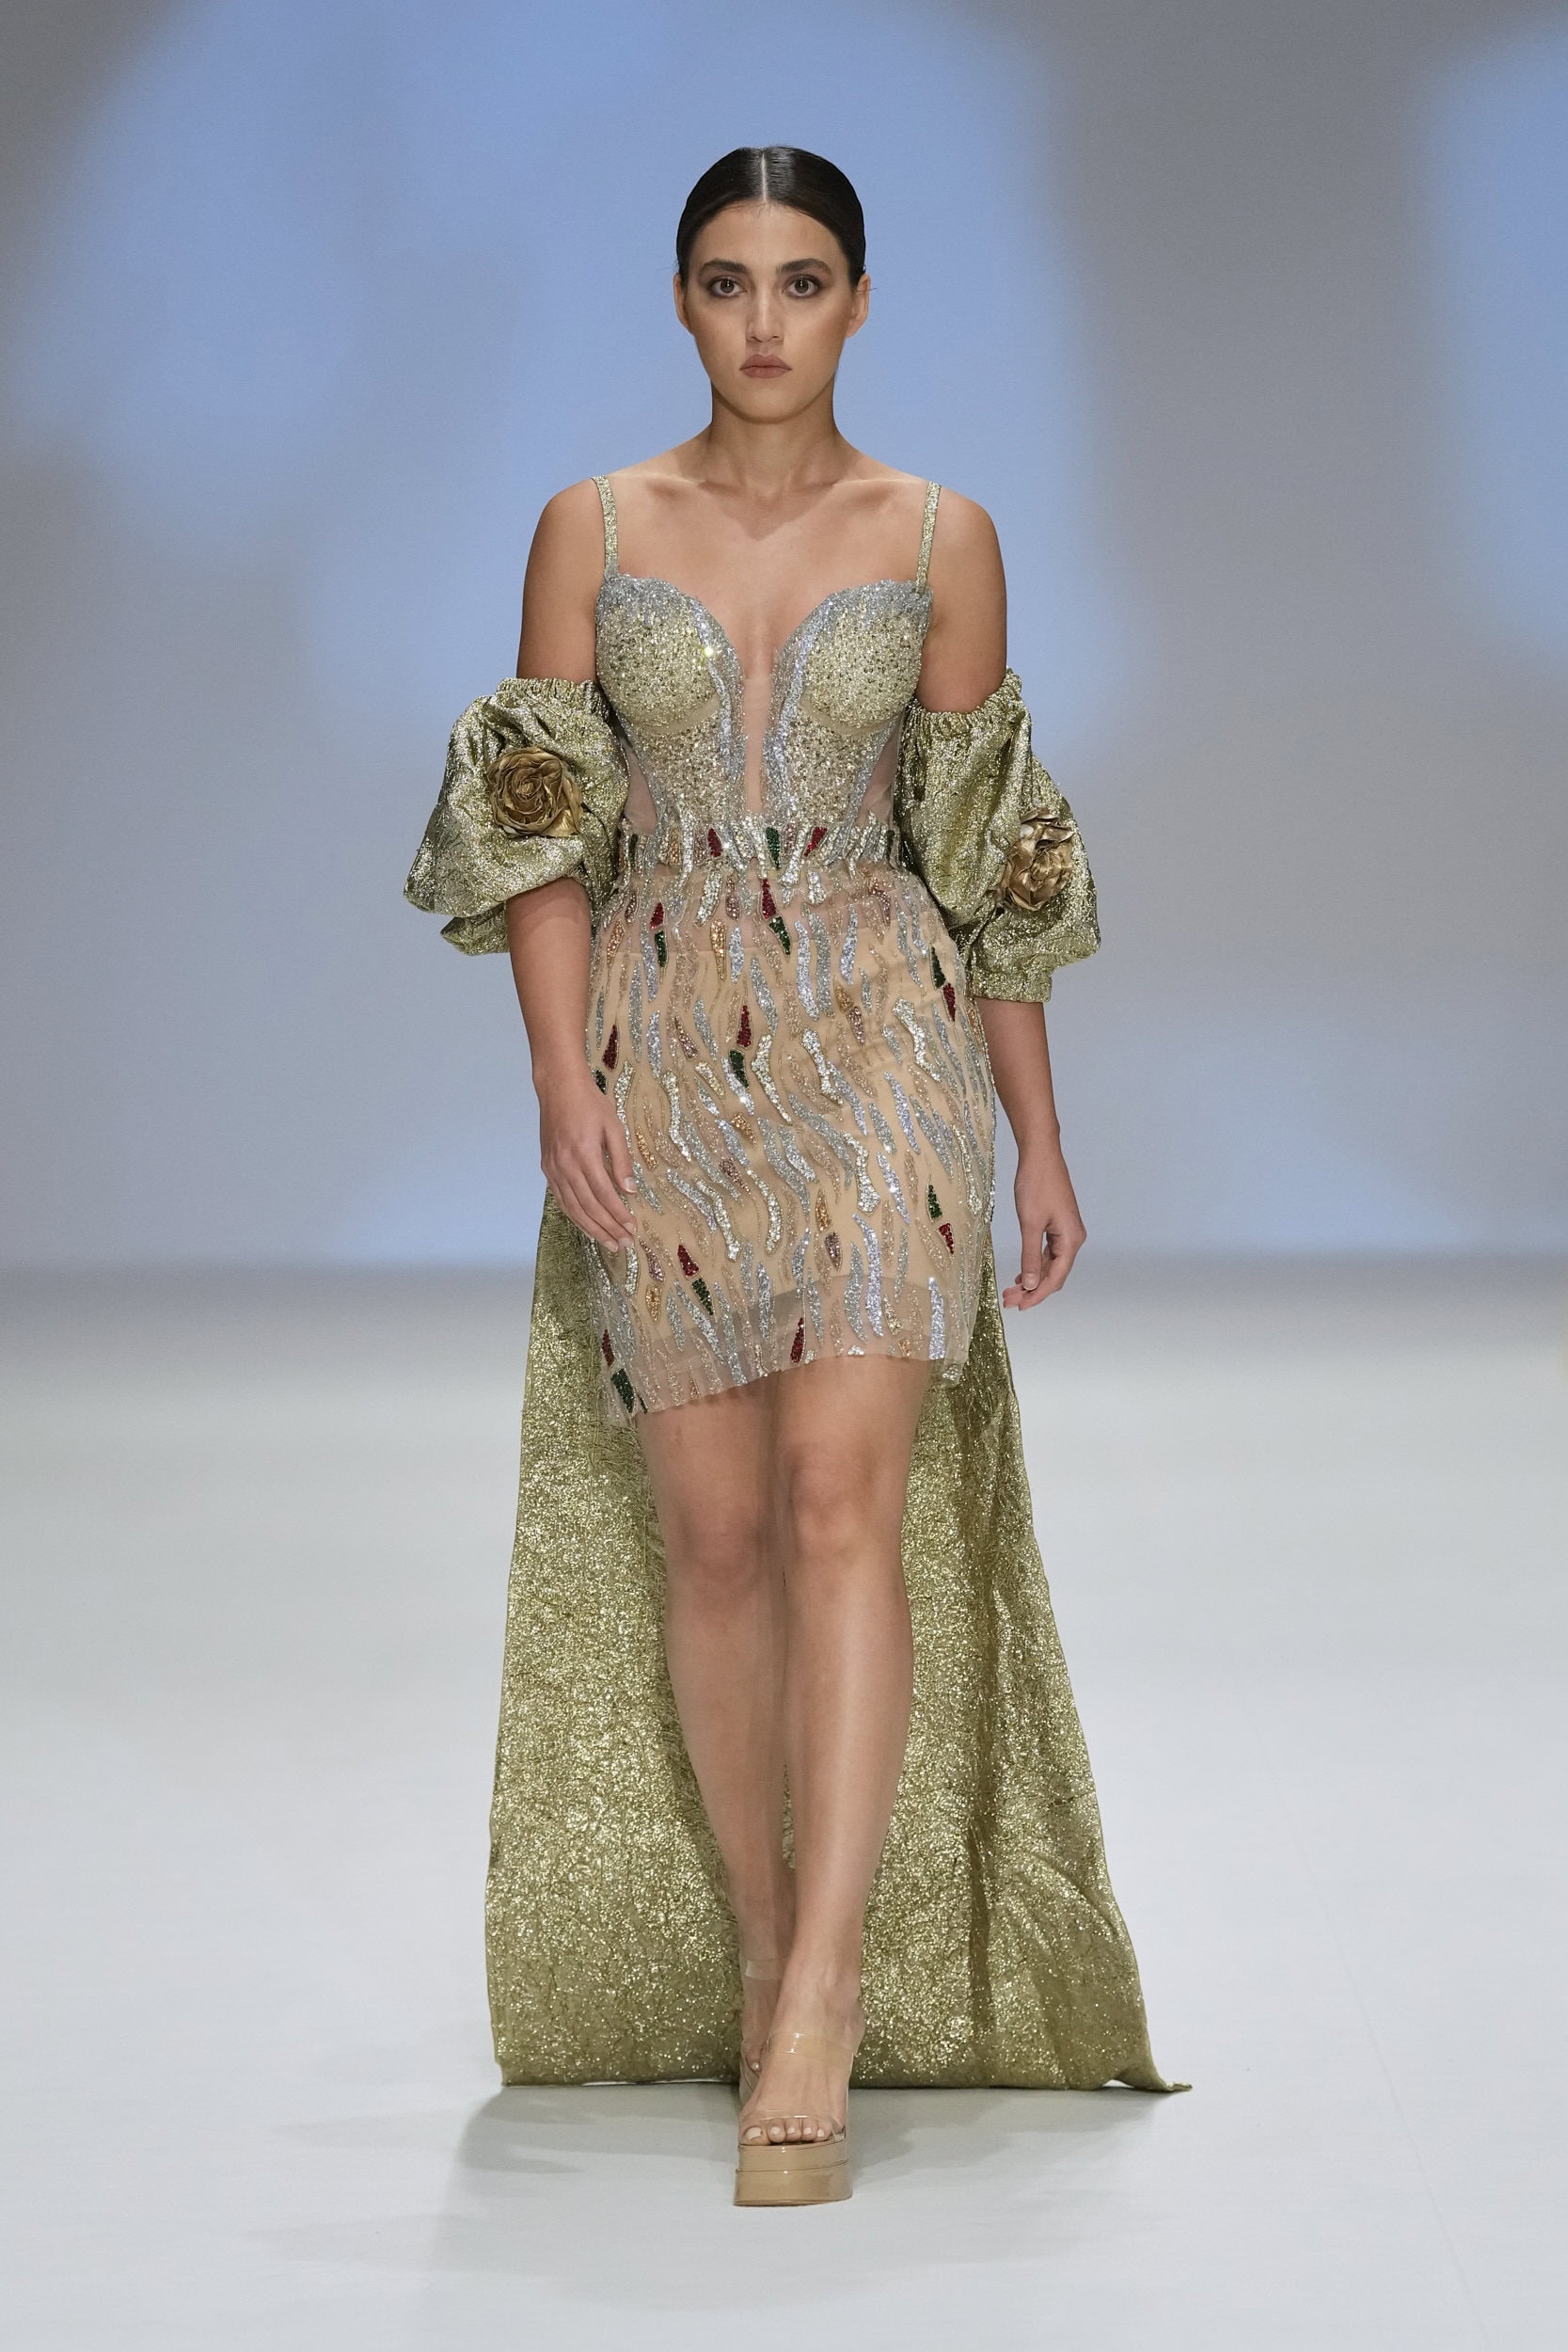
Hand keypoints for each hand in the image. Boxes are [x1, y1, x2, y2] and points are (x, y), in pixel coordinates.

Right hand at [537, 1069, 636, 1250]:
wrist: (558, 1088)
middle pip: (589, 1207)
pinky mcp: (547, 1168)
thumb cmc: (590, 1104)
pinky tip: (587, 1225)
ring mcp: (554, 1169)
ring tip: (609, 1243)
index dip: (619, 1214)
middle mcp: (566, 1166)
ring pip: (573, 1208)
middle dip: (608, 1228)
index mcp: (585, 1154)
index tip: (633, 1228)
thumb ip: (622, 1159)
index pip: (605, 1194)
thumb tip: (630, 1190)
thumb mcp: (614, 1127)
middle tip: (624, 1243)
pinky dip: (575, 1216)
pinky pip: (561, 1199)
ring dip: (592, 1228)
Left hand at [1001, 1141, 1084, 1307]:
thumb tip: (1032, 1284)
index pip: (1056, 1278)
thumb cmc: (1037, 1185)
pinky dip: (1035, 1264)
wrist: (1040, 1156)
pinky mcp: (1059, 1225)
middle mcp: (1073, 1238)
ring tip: (1012, 1290)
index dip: (1038, 1295)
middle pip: (1055, 1274)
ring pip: (1051, 1265)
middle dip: (1033, 1290)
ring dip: (1033, 1279)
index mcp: (1071, 1240)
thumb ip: (1031, 1257)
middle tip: (1009, 1300)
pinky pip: (1049, 1252)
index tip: (1019, 1306)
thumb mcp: (1030, 1224)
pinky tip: (1023, 1274)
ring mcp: (1067, 1232)